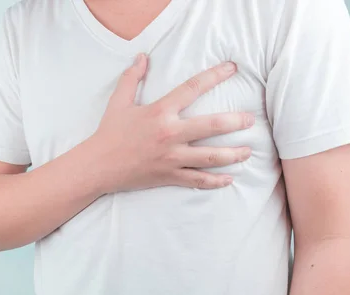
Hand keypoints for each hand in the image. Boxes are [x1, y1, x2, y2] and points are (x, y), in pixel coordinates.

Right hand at [90, 53, 253, 192]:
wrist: (98, 166)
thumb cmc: (108, 133)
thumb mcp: (119, 102)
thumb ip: (131, 78)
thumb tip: (142, 57)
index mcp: (160, 112)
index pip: (192, 88)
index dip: (214, 76)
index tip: (232, 69)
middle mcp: (170, 134)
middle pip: (211, 126)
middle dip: (235, 122)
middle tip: (250, 120)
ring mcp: (171, 158)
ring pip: (210, 157)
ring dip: (233, 154)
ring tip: (247, 151)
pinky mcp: (169, 176)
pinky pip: (197, 180)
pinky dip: (214, 181)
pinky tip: (229, 179)